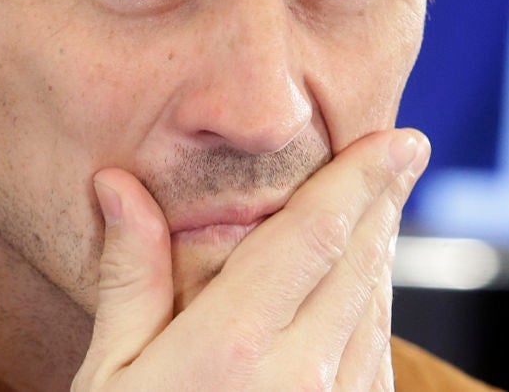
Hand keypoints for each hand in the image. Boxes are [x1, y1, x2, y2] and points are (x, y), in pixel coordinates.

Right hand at [73, 129, 429, 390]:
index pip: (314, 236)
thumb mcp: (109, 376)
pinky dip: (375, 308)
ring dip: (383, 252)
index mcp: (231, 349)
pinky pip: (374, 358)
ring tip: (382, 209)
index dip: (360, 180)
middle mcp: (298, 376)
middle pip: (360, 264)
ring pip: (376, 309)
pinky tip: (363, 290)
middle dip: (382, 202)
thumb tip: (118, 185)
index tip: (398, 139)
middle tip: (399, 155)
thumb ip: (129, 278)